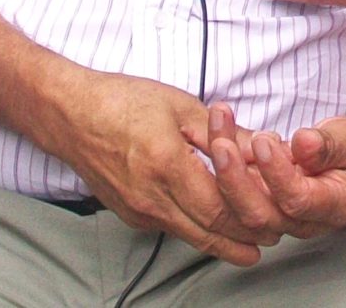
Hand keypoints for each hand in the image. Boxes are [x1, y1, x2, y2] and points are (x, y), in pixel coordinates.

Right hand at [37, 70, 260, 265]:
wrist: (70, 114)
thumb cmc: (123, 102)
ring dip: (222, 242)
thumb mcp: (181, 106)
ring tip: (251, 244)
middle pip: (207, 232)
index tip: (275, 220)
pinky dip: (197, 229)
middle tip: (271, 240)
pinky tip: (215, 225)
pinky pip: (171, 228)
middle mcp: (150, 196)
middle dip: (243, 240)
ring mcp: (138, 210)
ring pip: (189, 236)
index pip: (218, 207)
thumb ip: (223, 133)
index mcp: (165, 164)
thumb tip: (261, 148)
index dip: (250, 218)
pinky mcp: (131, 215)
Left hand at [226, 109, 345, 238]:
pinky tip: (214, 125)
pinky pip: (231, 187)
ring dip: (221, 164)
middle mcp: (301, 220)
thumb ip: (329, 145)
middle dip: (235, 179)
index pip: (297, 201)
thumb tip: (303, 144)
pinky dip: (219, 155)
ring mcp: (276, 214)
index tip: (264, 142)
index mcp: (333, 206)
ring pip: (237, 204)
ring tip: (217, 122)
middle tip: (222, 143)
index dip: (277, 175)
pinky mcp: (258, 200)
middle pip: (258, 214)